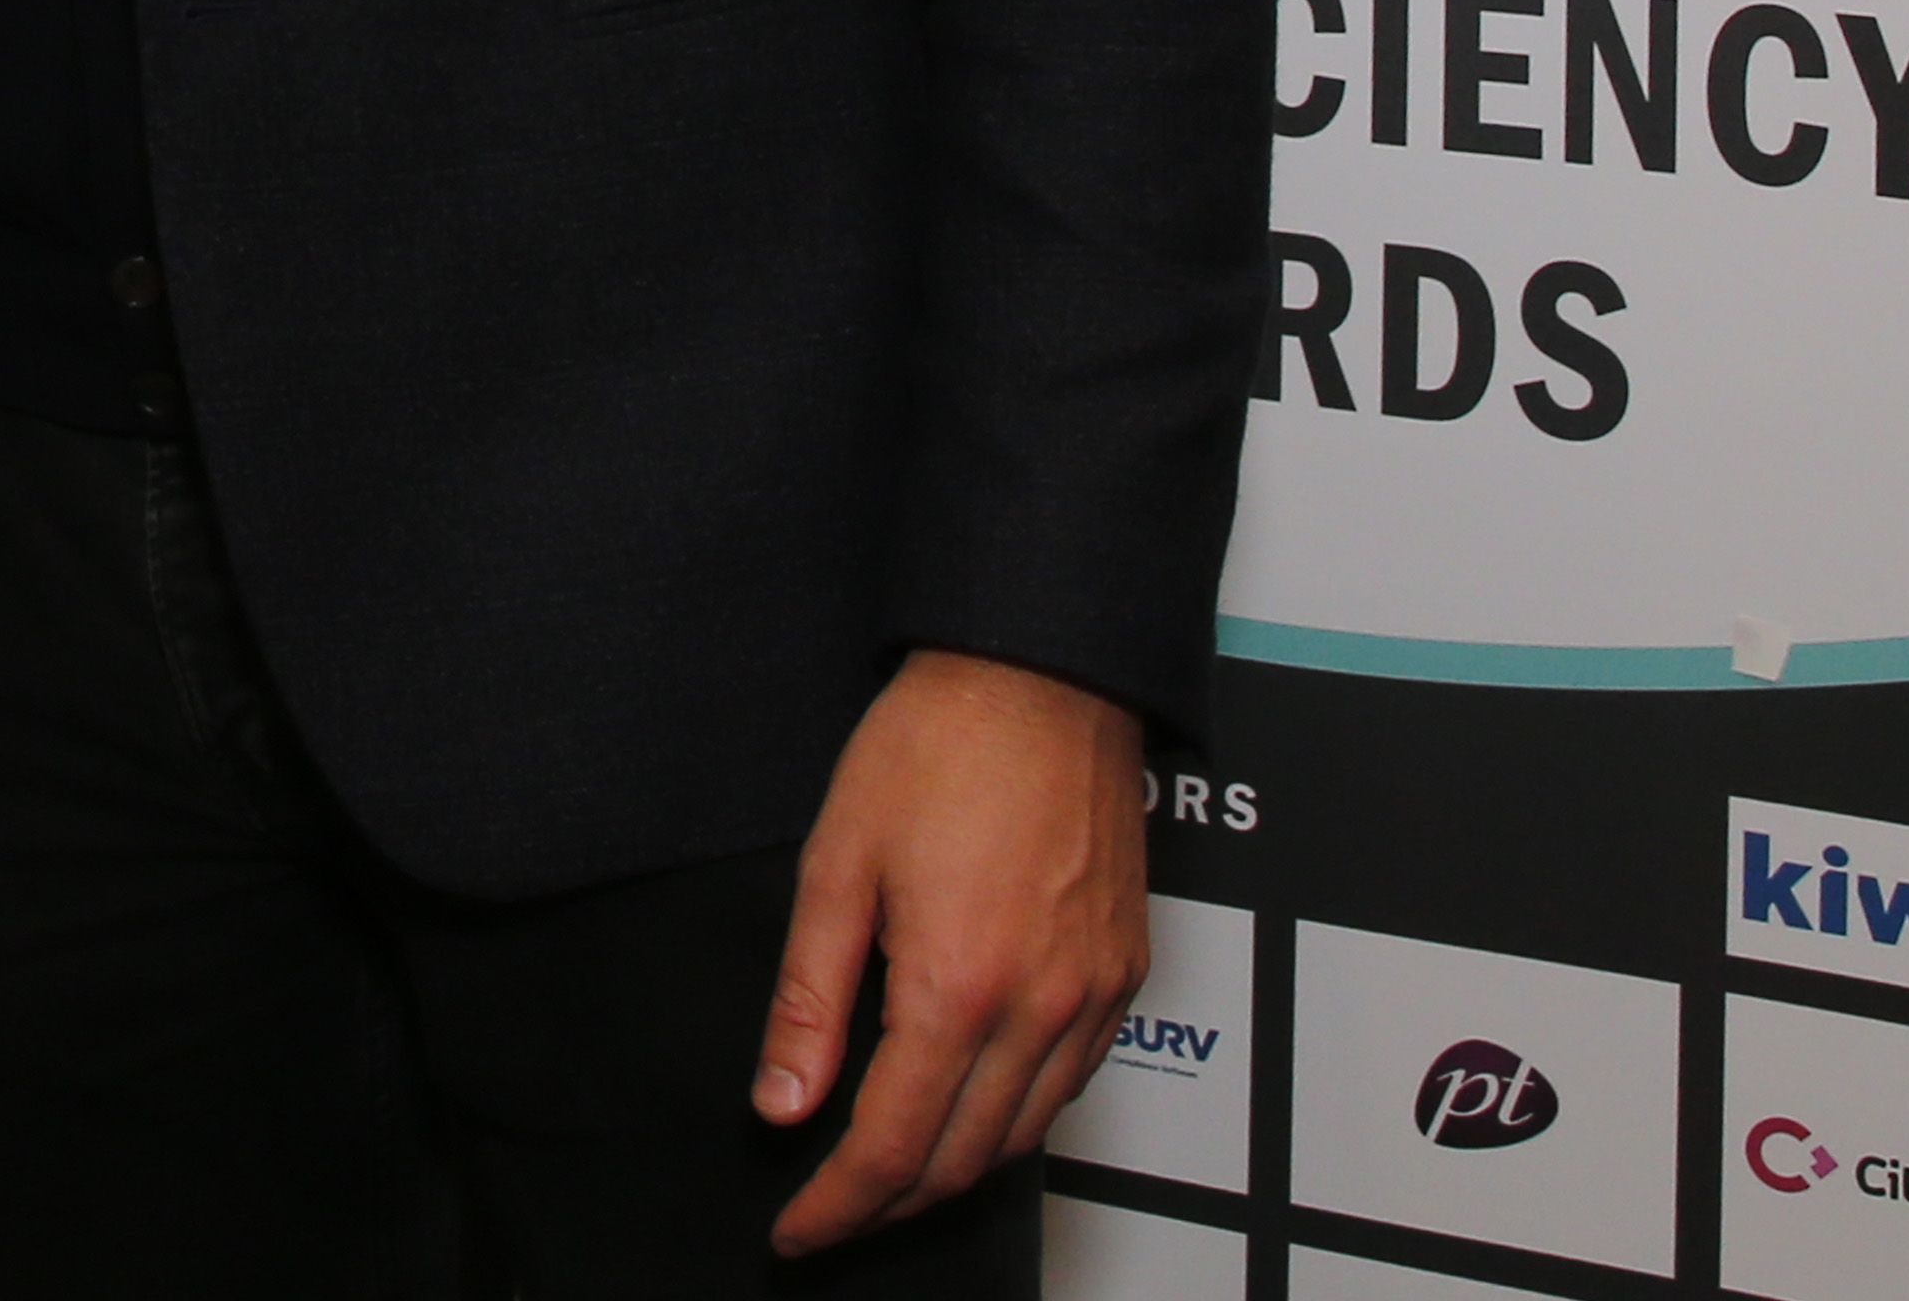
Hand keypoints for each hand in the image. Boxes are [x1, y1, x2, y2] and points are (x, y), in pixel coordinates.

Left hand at [756, 649, 1149, 1254]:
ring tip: (891, 1173)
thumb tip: (782, 1104)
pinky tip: (971, 1103)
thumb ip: (808, 999)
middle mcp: (1040, 1006)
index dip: (838, 1204)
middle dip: (891, 1204)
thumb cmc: (935, 747)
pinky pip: (1072, 1084)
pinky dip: (1016, 1118)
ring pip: (1026, 1136)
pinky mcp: (1126, 973)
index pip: (892, 1146)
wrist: (1040, 678)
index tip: (798, 1230)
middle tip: (833, 1211)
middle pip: (964, 1160)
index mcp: (958, 985)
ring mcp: (1095, 995)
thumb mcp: (835, 865)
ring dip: (956, 1171)